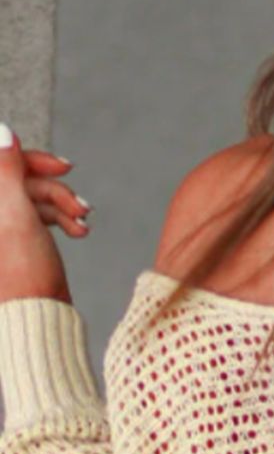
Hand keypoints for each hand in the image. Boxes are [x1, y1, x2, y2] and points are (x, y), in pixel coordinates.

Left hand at [0, 124, 90, 305]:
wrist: (35, 321)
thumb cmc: (23, 278)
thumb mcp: (16, 216)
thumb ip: (7, 171)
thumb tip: (2, 131)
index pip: (2, 163)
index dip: (31, 160)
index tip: (63, 167)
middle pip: (19, 180)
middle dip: (54, 189)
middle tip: (82, 205)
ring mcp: (0, 228)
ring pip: (32, 198)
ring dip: (62, 206)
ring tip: (84, 223)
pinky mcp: (14, 241)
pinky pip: (36, 216)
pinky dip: (60, 220)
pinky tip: (79, 231)